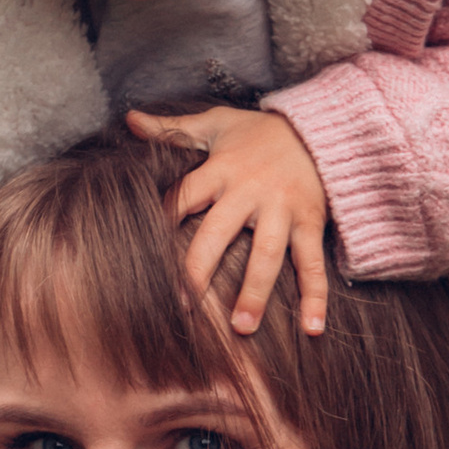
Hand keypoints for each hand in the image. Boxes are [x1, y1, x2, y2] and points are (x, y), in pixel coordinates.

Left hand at [125, 105, 329, 337]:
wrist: (318, 128)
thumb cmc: (259, 132)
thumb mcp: (215, 123)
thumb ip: (172, 129)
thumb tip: (130, 120)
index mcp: (221, 169)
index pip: (183, 197)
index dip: (162, 221)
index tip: (142, 256)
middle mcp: (249, 191)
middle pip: (218, 234)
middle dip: (200, 271)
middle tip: (183, 307)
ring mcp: (282, 209)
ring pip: (267, 255)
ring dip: (255, 293)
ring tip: (242, 328)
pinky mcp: (311, 221)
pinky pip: (312, 262)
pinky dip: (316, 295)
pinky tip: (312, 327)